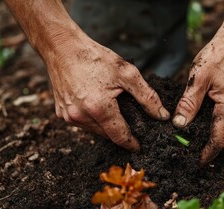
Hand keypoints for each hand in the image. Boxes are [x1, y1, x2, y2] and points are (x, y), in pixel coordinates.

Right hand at [45, 35, 169, 151]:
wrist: (62, 47)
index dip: (132, 144)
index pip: (120, 137)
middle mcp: (81, 117)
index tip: (140, 147)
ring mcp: (69, 116)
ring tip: (114, 112)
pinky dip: (93, 120)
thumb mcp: (127, 73)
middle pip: (107, 135)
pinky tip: (97, 106)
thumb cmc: (95, 57)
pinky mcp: (61, 113)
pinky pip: (82, 124)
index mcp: (99, 108)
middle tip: (132, 125)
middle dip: (120, 133)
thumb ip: (147, 97)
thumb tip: (162, 116)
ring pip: (95, 131)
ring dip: (106, 126)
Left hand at [173, 34, 223, 164]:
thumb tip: (179, 124)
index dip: (206, 154)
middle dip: (205, 143)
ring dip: (210, 131)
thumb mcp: (199, 78)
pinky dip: (216, 120)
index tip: (194, 163)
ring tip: (191, 134)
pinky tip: (202, 117)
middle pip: (222, 134)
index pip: (218, 140)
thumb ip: (189, 103)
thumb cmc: (221, 53)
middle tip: (186, 148)